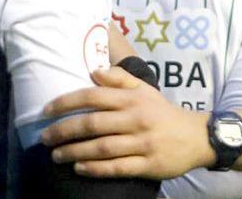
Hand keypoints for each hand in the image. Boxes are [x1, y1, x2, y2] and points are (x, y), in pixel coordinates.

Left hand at [40, 66, 214, 179]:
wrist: (197, 137)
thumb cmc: (163, 112)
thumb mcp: (145, 89)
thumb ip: (120, 79)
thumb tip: (93, 72)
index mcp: (133, 99)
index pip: (94, 96)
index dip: (66, 102)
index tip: (46, 110)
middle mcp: (136, 119)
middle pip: (92, 124)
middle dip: (63, 131)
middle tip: (44, 138)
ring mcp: (142, 143)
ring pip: (101, 148)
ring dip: (74, 152)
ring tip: (55, 155)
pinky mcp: (148, 164)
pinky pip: (116, 167)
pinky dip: (95, 169)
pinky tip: (79, 168)